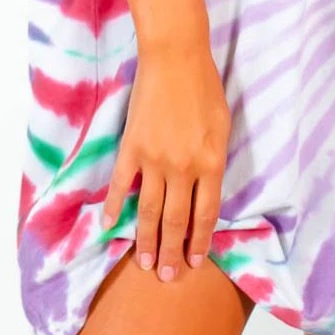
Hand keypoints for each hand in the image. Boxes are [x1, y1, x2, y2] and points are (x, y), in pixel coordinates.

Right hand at [101, 42, 230, 281]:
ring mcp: (153, 159)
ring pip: (150, 211)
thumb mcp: (223, 126)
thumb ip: (214, 160)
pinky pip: (121, 185)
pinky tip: (111, 226)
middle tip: (168, 277)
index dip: (200, 241)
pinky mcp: (131, 148)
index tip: (195, 262)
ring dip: (147, 241)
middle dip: (173, 252)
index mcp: (210, 163)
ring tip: (146, 264)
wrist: (176, 57)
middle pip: (177, 220)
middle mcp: (182, 167)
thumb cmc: (205, 87)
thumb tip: (207, 190)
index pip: (205, 214)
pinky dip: (115, 208)